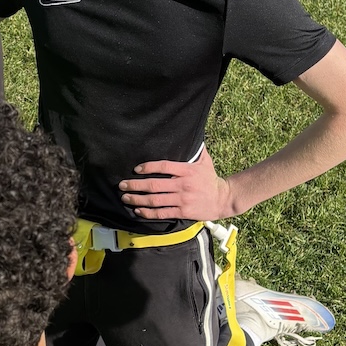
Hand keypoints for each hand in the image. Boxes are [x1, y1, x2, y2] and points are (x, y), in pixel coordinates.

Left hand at [119, 150, 236, 221]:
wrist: (222, 199)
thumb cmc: (210, 178)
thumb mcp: (205, 161)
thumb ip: (195, 149)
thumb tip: (188, 133)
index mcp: (187, 170)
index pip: (164, 166)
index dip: (148, 167)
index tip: (136, 169)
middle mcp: (183, 185)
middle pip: (154, 185)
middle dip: (135, 185)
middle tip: (122, 185)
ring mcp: (182, 199)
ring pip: (155, 200)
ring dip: (138, 199)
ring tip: (126, 197)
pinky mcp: (183, 212)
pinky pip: (162, 213)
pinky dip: (148, 212)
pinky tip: (138, 211)